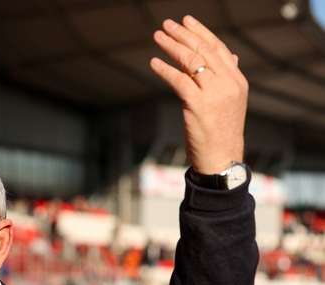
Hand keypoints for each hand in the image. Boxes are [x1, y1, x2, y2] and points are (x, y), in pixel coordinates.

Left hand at [150, 16, 247, 174]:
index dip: (201, 32)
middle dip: (183, 35)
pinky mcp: (198, 105)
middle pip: (204, 50)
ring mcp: (215, 94)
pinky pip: (179, 80)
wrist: (222, 157)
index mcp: (237, 80)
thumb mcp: (231, 101)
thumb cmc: (222, 131)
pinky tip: (154, 62)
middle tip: (166, 25)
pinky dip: (165, 69)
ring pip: (191, 61)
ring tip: (157, 37)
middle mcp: (228, 83)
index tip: (187, 20)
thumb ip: (228, 78)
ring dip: (172, 47)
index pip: (219, 48)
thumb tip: (231, 56)